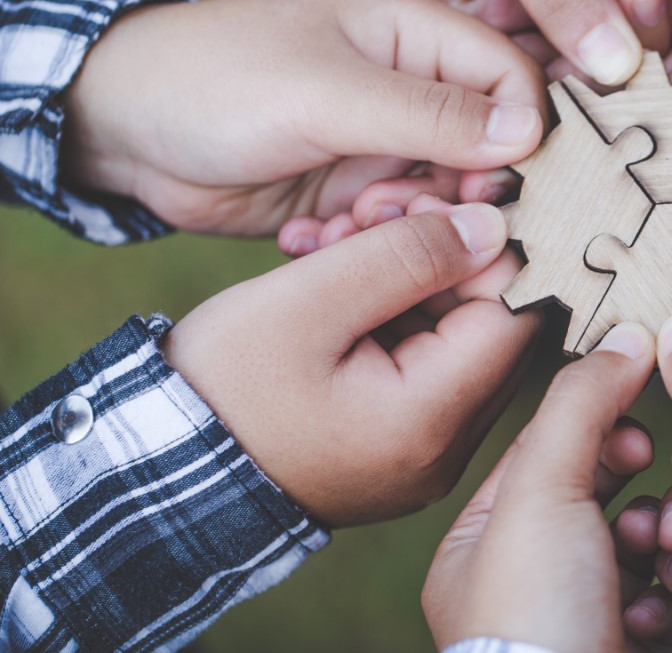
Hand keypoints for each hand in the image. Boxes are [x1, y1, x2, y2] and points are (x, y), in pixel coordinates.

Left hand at [64, 0, 544, 241]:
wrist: (123, 128)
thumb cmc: (215, 81)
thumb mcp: (325, 93)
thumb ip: (428, 113)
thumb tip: (530, 132)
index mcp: (416, 34)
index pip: (514, 81)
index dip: (526, 137)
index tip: (502, 188)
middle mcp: (411, 90)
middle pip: (489, 152)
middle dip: (459, 197)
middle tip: (404, 217)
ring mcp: (381, 144)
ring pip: (443, 200)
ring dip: (406, 226)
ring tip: (346, 225)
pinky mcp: (352, 193)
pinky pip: (392, 229)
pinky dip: (364, 243)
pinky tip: (313, 237)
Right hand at [162, 195, 539, 525]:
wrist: (160, 468)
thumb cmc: (222, 387)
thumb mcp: (309, 302)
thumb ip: (407, 255)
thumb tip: (492, 228)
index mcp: (429, 422)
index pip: (511, 312)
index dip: (481, 245)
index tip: (420, 203)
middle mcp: (442, 451)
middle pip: (487, 326)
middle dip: (440, 257)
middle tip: (372, 215)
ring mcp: (421, 455)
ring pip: (452, 339)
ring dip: (410, 280)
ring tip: (340, 242)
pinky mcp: (395, 447)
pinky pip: (420, 367)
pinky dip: (391, 316)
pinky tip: (340, 279)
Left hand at [423, 324, 671, 651]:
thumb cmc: (535, 620)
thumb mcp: (542, 493)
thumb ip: (580, 406)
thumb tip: (627, 335)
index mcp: (481, 546)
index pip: (543, 453)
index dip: (593, 422)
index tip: (637, 408)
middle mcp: (523, 586)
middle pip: (595, 501)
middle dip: (636, 480)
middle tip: (664, 467)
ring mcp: (575, 625)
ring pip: (637, 549)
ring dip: (662, 534)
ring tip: (667, 541)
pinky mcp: (623, 651)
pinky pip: (661, 597)